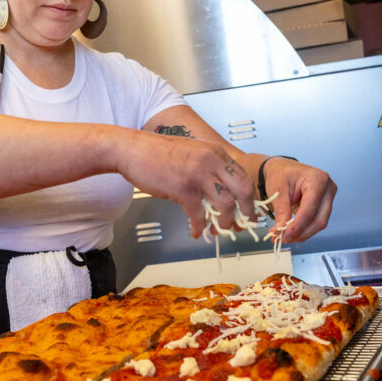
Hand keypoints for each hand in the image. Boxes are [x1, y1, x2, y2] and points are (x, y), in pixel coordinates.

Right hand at [118, 133, 254, 238]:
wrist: (132, 149)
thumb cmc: (158, 152)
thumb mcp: (192, 151)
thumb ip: (209, 166)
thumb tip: (221, 190)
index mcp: (215, 152)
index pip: (243, 176)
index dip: (249, 198)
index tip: (248, 210)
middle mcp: (210, 161)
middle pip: (242, 191)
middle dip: (245, 212)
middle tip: (242, 224)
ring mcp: (197, 174)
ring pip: (225, 205)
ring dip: (224, 223)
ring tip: (218, 230)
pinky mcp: (182, 188)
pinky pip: (198, 214)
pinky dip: (199, 227)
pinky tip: (196, 231)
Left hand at [260, 158, 335, 242]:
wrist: (283, 170)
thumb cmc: (282, 174)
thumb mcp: (278, 191)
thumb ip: (282, 211)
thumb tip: (281, 231)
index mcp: (318, 180)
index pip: (310, 209)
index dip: (297, 226)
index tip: (284, 235)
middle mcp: (328, 189)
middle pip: (319, 220)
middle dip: (301, 233)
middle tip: (284, 238)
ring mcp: (328, 198)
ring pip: (319, 223)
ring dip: (302, 233)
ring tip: (285, 236)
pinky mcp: (324, 206)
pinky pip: (316, 222)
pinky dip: (304, 229)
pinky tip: (291, 232)